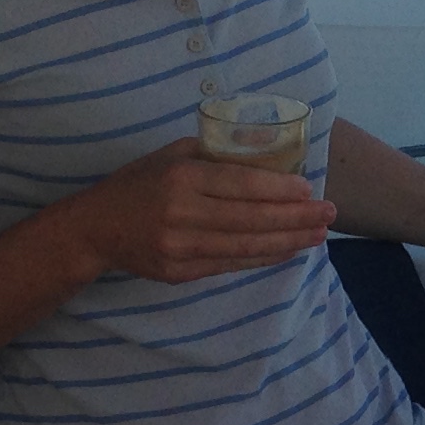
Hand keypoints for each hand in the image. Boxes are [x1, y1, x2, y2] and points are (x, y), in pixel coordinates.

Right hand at [69, 140, 337, 283]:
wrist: (96, 228)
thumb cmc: (139, 184)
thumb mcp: (172, 156)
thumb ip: (216, 155)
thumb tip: (268, 151)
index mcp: (181, 177)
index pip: (240, 185)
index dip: (279, 189)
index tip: (309, 189)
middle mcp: (181, 213)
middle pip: (251, 218)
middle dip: (296, 217)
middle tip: (329, 213)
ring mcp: (181, 247)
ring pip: (246, 246)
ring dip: (288, 241)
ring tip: (318, 234)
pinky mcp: (181, 272)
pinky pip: (231, 264)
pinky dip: (263, 257)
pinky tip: (288, 249)